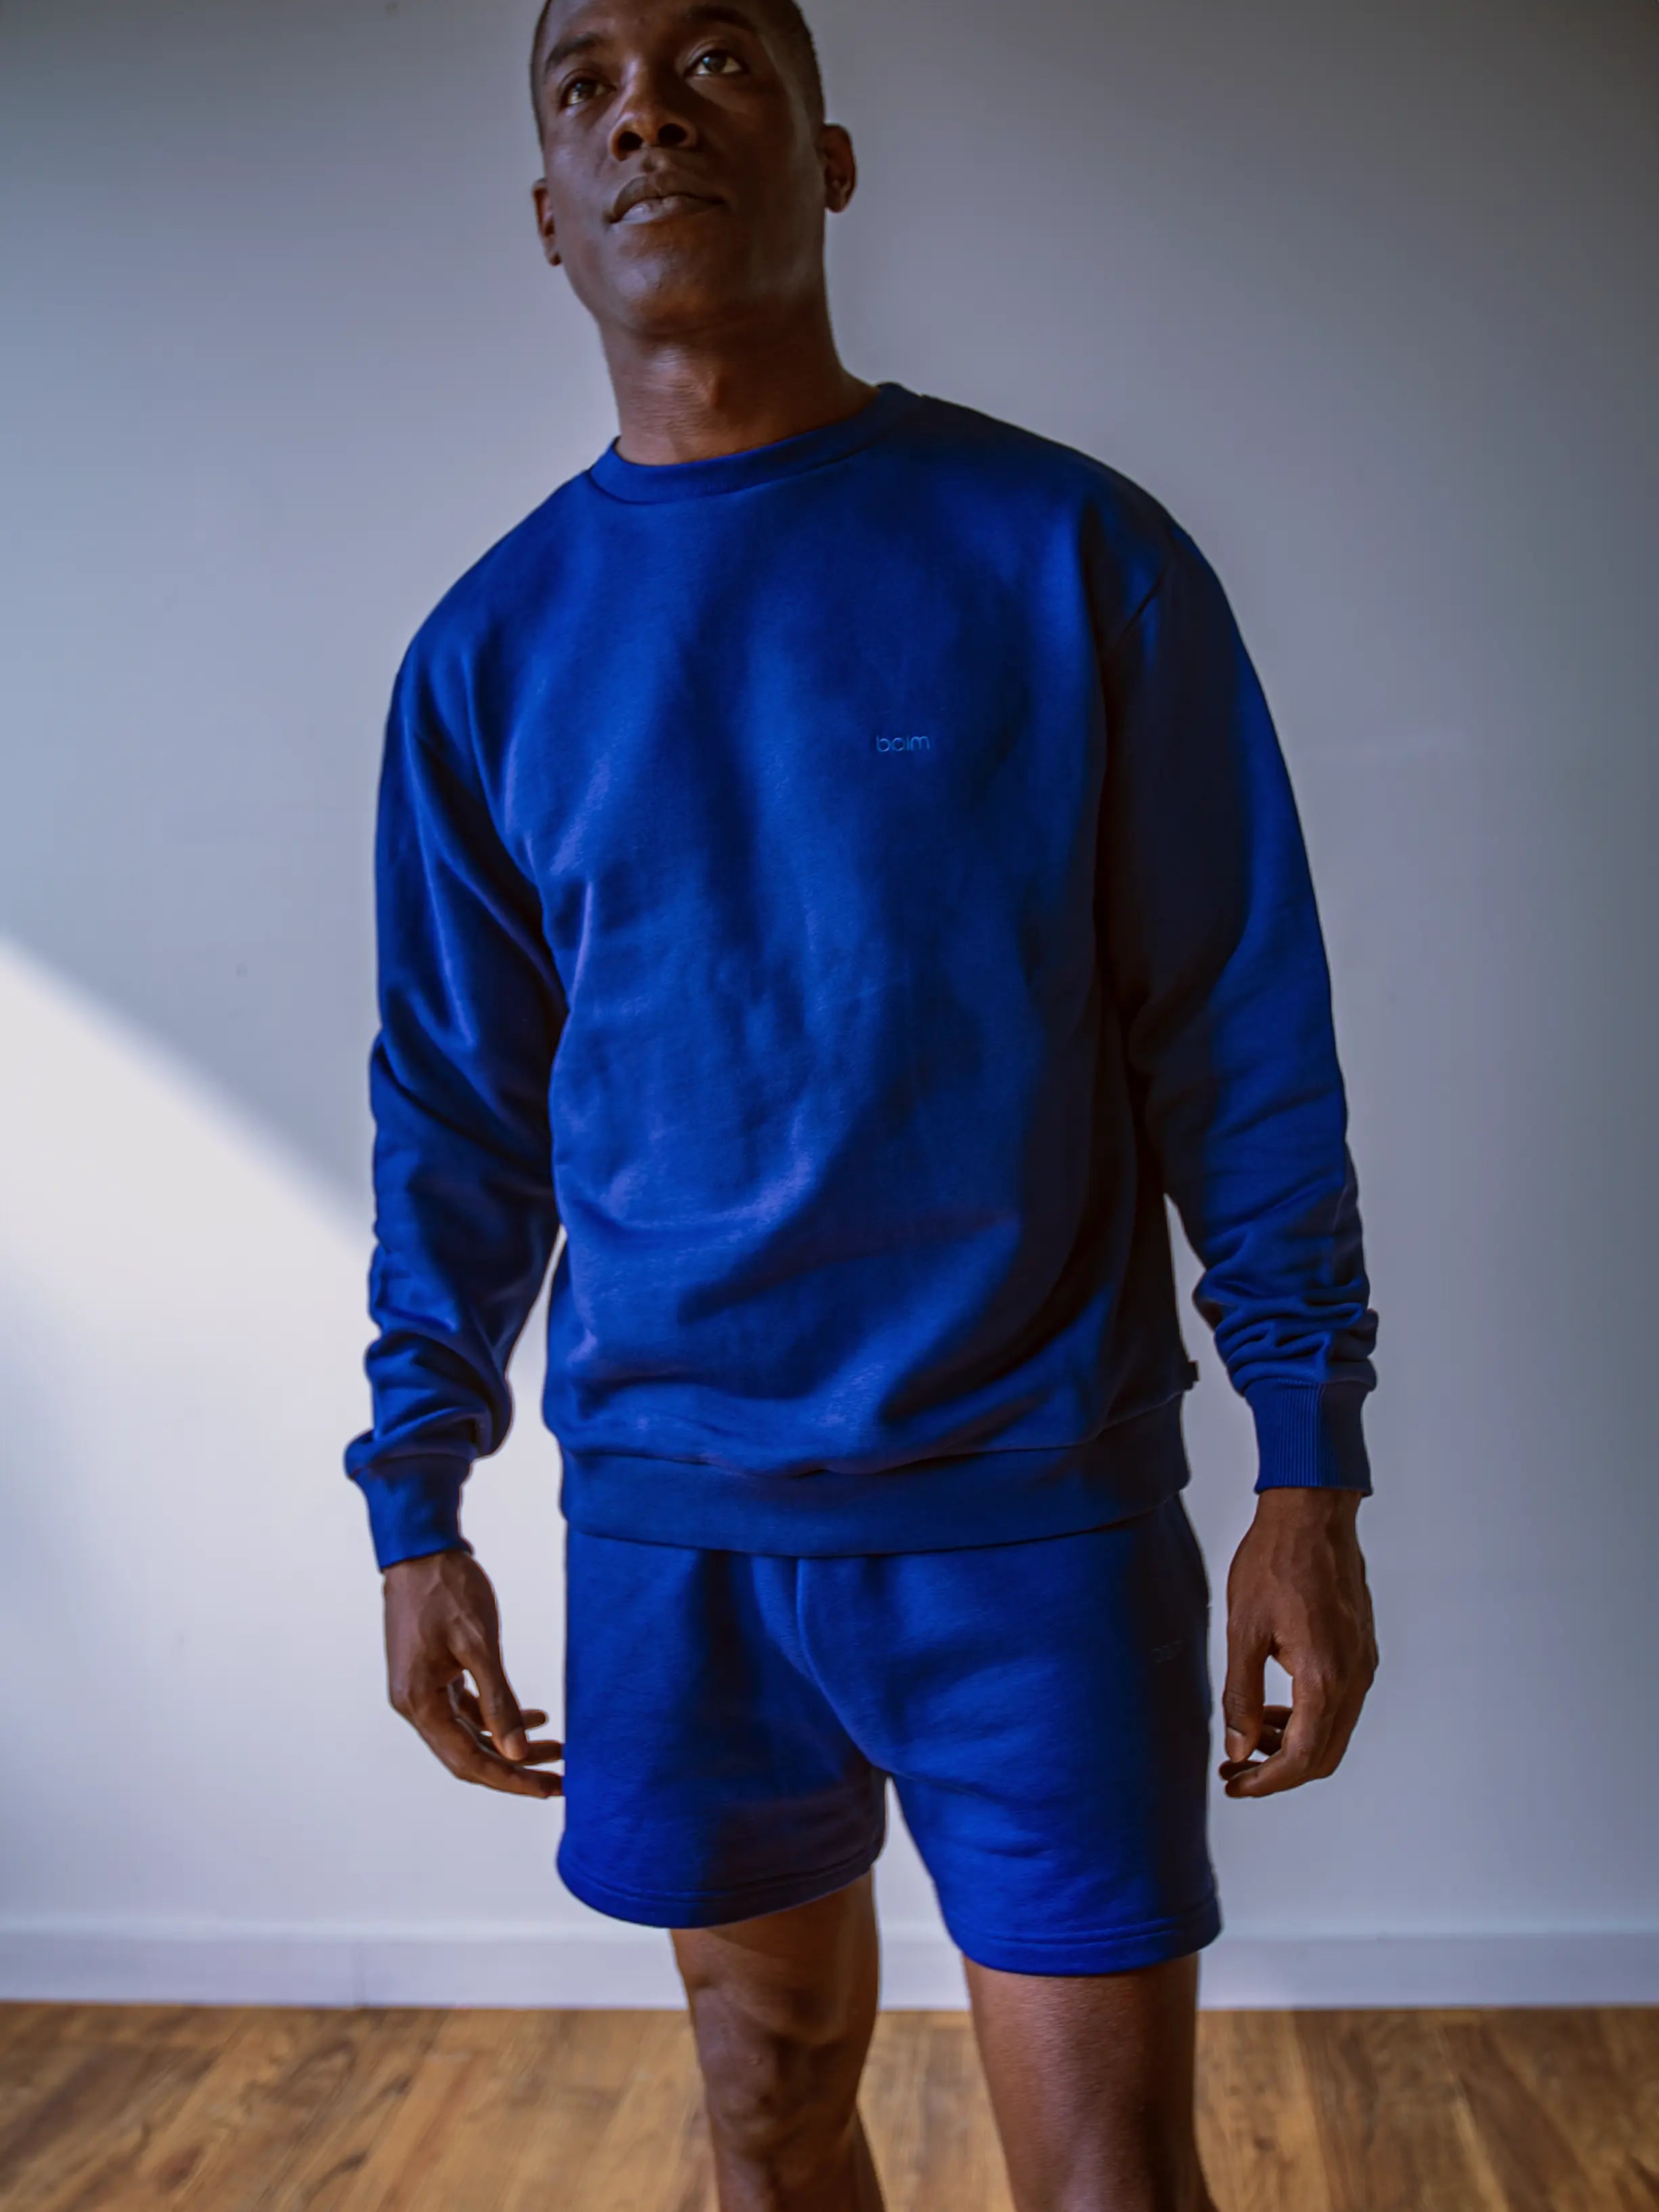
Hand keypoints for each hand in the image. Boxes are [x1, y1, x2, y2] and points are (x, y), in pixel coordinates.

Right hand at [383, 1549, 562, 1797]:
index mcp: (419, 1703)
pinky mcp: (434, 1675)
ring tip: (558, 1748)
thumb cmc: (446, 1589)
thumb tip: (516, 1752)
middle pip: (469, 1756)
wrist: (420, 1549)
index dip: (510, 1779)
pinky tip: (536, 1715)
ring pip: (471, 1735)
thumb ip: (498, 1699)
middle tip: (561, 1780)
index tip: (549, 1788)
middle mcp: (416, 1705)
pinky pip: (468, 1710)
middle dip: (516, 1769)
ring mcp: (423, 1690)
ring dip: (512, 1744)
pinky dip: (500, 1716)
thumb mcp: (478, 1643)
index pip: (468, 1762)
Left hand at [1219, 1488, 1376, 1797]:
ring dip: (1293, 1744)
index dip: (1267, 1781)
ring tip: (1249, 1732)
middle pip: (1324, 1756)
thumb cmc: (1275, 1562)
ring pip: (1334, 1731)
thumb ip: (1242, 1695)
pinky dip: (1309, 1717)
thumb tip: (1239, 1746)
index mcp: (1325, 1678)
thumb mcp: (1244, 1630)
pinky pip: (1340, 1703)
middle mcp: (1354, 1678)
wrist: (1312, 1514)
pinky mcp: (1360, 1650)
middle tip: (1236, 1766)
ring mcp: (1362, 1664)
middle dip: (1279, 1770)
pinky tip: (1275, 1704)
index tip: (1235, 1783)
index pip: (1303, 1758)